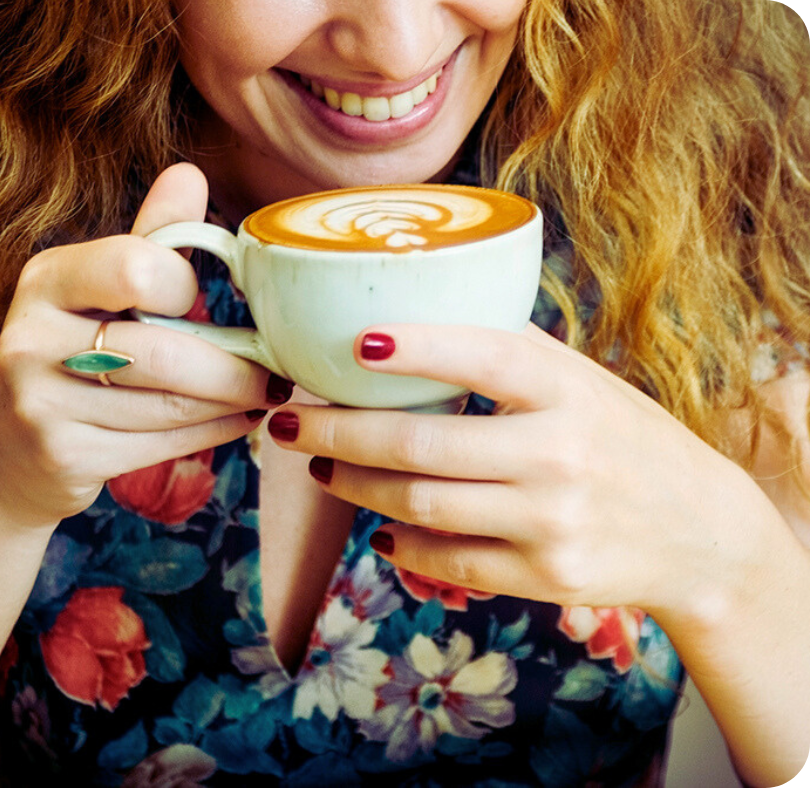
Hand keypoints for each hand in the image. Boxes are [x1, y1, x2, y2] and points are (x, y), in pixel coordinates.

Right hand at [0, 164, 288, 525]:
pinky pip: (161, 444)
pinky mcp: (63, 455)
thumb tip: (190, 173)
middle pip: (163, 353)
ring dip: (233, 404)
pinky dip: (213, 434)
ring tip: (266, 396)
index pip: (137, 270)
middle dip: (235, 369)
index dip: (186, 289)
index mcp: (47, 278)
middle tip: (278, 375)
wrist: (14, 450)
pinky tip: (238, 422)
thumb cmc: (76, 353)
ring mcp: (41, 402)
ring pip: (169, 405)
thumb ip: (150, 238)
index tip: (210, 303)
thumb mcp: (100, 289)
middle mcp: (32, 337)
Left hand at [267, 322, 766, 618]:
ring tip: (319, 469)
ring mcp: (554, 521)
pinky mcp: (547, 578)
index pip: (484, 355)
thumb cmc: (625, 439)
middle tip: (287, 422)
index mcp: (568, 389)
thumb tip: (413, 321)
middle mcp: (561, 454)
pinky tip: (379, 530)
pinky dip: (402, 546)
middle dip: (338, 434)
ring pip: (422, 506)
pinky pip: (449, 563)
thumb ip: (511, 354)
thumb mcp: (584, 381)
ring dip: (355, 487)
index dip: (416, 348)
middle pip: (424, 444)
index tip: (354, 341)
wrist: (700, 531)